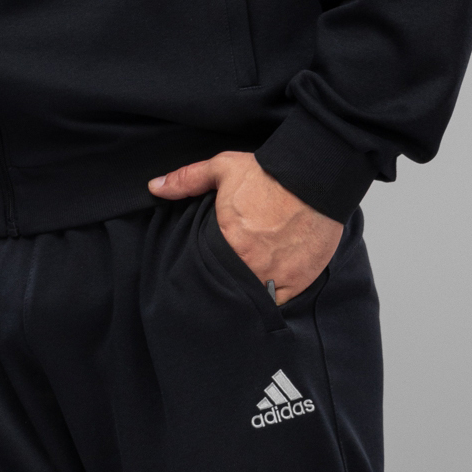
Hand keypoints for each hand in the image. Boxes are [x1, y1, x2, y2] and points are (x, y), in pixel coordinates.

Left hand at [148, 152, 341, 300]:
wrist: (316, 177)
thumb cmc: (270, 174)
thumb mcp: (224, 169)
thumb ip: (188, 180)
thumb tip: (154, 187)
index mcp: (227, 243)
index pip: (206, 271)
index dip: (205, 273)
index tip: (206, 272)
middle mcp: (249, 265)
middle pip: (228, 288)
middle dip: (224, 286)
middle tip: (224, 280)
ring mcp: (275, 277)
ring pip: (252, 300)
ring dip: (247, 297)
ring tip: (243, 290)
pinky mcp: (298, 281)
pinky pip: (278, 302)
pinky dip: (272, 299)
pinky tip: (267, 289)